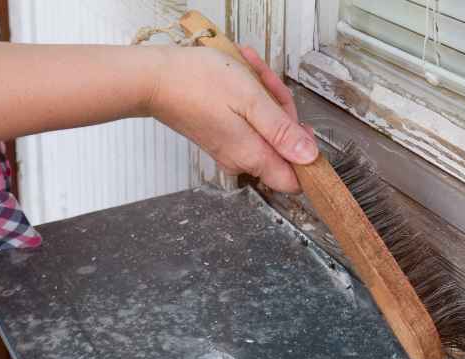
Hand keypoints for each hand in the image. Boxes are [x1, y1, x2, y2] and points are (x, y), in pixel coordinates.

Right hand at [147, 45, 317, 192]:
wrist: (155, 80)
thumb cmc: (199, 83)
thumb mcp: (251, 100)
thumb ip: (282, 132)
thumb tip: (310, 157)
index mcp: (252, 156)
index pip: (294, 181)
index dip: (306, 155)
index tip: (302, 127)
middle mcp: (241, 159)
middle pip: (282, 146)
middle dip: (282, 111)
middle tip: (266, 83)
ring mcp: (229, 148)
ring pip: (265, 127)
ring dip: (264, 97)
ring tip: (248, 70)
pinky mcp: (219, 136)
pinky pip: (247, 120)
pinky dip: (248, 98)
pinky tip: (238, 75)